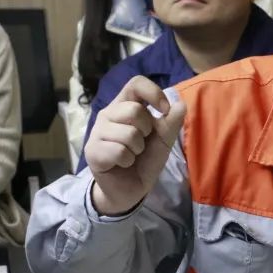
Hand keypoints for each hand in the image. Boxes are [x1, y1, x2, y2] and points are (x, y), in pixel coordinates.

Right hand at [85, 76, 185, 215]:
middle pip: (134, 110)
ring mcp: (97, 132)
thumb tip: (180, 105)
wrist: (129, 190)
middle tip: (141, 143)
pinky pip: (119, 152)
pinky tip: (122, 164)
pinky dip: (127, 161)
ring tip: (131, 155)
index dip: (153, 93)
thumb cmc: (144, 160)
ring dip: (137, 149)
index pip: (135, 83)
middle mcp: (108, 114)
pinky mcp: (92, 151)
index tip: (164, 110)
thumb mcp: (163, 141)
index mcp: (125, 105)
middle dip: (146, 131)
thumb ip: (171, 123)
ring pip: (128, 133)